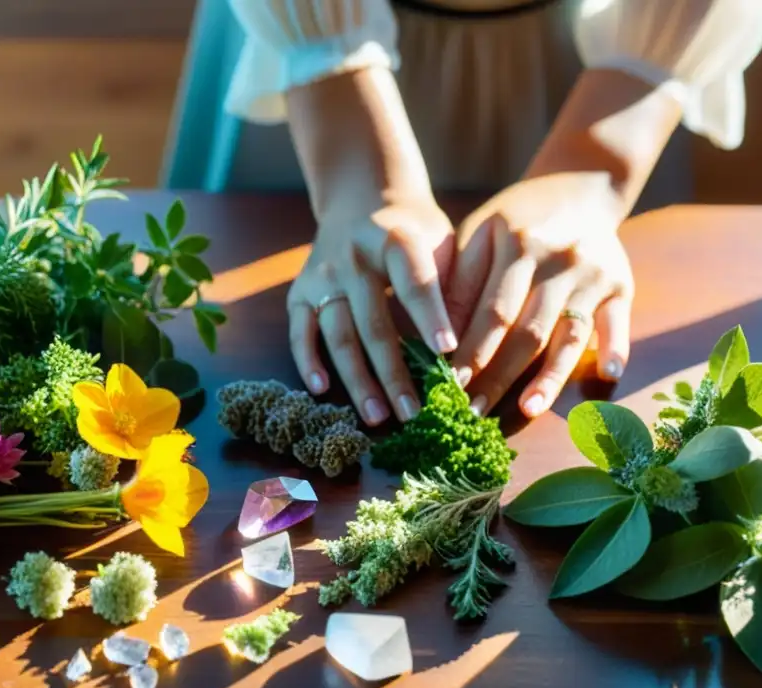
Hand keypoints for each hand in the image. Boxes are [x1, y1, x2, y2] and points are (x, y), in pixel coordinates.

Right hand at [287, 195, 457, 425]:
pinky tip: (322, 391)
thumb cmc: (415, 231)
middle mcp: (353, 257)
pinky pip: (299, 331)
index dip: (430, 317)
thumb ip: (451, 286)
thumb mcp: (442, 241)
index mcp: (396, 240)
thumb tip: (462, 350)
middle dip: (394, 372)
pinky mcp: (300, 290)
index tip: (448, 353)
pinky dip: (308, 361)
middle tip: (412, 413)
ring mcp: (323, 275)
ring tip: (377, 416)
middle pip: (374, 322)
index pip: (415, 283)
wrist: (362, 196)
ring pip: (338, 334)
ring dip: (357, 379)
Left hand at [448, 172, 633, 417]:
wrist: (580, 189)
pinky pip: (618, 323)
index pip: (492, 310)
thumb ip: (459, 281)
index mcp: (518, 245)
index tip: (450, 384)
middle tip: (474, 413)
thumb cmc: (515, 221)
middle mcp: (558, 261)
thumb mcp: (479, 233)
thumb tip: (439, 339)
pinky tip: (606, 376)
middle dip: (498, 375)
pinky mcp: (621, 286)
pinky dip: (615, 349)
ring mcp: (593, 276)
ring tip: (528, 409)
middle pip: (527, 330)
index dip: (471, 350)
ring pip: (569, 335)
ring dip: (550, 376)